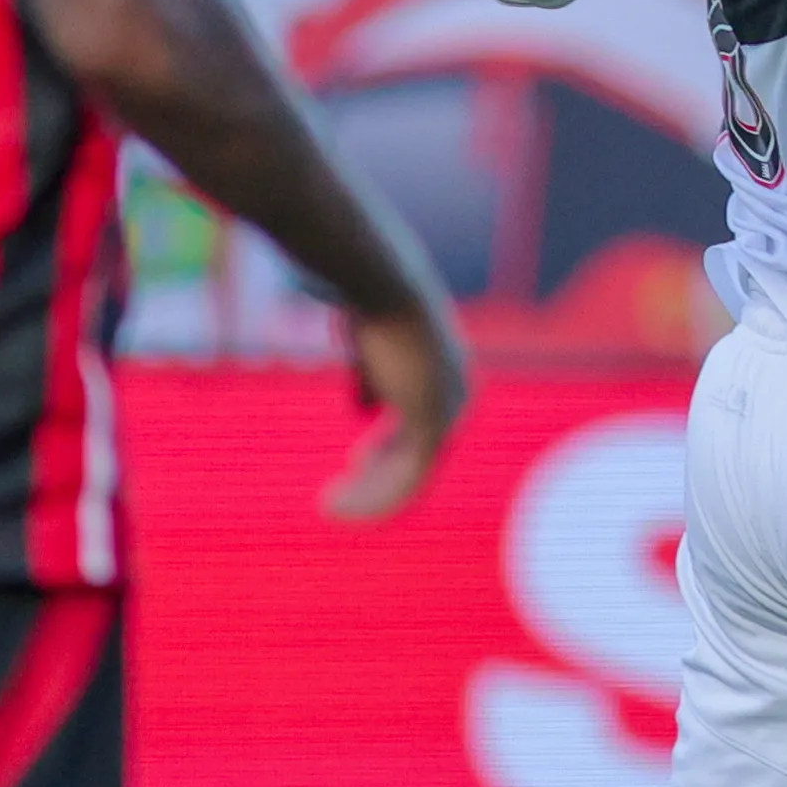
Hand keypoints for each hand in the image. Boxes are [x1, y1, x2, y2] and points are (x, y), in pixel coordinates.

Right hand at [325, 300, 468, 520]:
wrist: (380, 280)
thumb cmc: (368, 298)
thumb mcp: (369, 342)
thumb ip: (372, 377)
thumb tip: (364, 409)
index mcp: (446, 374)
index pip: (421, 425)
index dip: (387, 449)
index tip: (356, 462)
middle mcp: (455, 394)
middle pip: (419, 453)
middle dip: (378, 477)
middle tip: (339, 496)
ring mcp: (448, 410)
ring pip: (412, 474)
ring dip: (369, 495)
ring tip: (330, 506)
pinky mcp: (432, 423)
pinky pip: (407, 478)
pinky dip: (373, 498)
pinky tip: (336, 504)